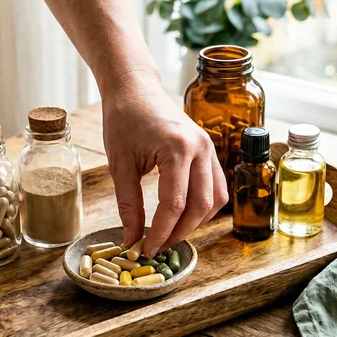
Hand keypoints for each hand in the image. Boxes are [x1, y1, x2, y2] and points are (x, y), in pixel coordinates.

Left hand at [101, 72, 228, 255]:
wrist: (135, 88)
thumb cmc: (123, 119)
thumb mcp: (120, 165)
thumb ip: (128, 204)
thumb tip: (132, 239)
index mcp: (177, 148)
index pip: (174, 204)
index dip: (161, 232)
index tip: (146, 249)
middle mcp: (200, 148)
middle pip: (200, 206)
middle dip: (179, 231)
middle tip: (158, 246)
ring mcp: (209, 148)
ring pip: (215, 199)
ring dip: (196, 222)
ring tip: (170, 233)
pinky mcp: (209, 149)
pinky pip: (216, 186)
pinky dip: (203, 206)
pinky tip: (183, 215)